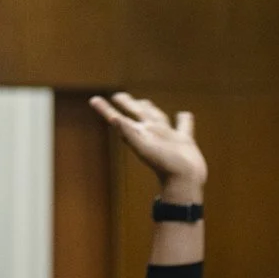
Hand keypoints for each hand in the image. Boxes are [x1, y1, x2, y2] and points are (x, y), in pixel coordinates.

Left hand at [90, 92, 206, 201]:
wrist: (185, 181)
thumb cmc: (164, 166)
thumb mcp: (143, 148)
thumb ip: (128, 132)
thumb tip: (114, 119)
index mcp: (139, 134)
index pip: (118, 118)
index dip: (106, 109)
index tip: (93, 100)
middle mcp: (151, 133)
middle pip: (137, 113)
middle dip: (128, 104)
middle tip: (118, 96)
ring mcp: (167, 137)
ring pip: (157, 117)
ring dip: (150, 109)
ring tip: (145, 103)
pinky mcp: (184, 141)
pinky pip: (183, 126)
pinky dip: (183, 120)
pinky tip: (183, 115)